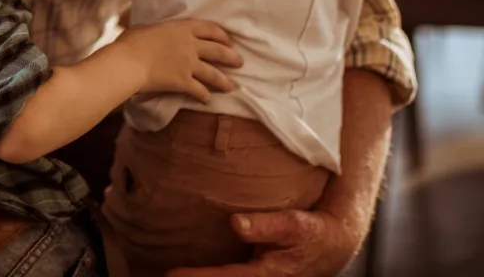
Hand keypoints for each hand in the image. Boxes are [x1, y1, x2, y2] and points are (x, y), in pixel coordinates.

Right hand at [119, 19, 241, 102]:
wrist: (129, 61)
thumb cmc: (132, 42)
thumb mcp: (146, 28)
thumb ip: (157, 32)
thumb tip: (153, 33)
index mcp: (182, 28)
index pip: (209, 29)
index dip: (221, 35)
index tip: (228, 40)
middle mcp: (190, 45)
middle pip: (217, 50)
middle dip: (231, 57)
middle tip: (240, 62)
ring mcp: (189, 64)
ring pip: (213, 73)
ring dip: (224, 81)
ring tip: (232, 87)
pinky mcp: (183, 82)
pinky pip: (199, 90)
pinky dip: (205, 96)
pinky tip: (208, 100)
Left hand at [165, 206, 360, 276]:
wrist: (331, 245)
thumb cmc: (312, 232)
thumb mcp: (294, 226)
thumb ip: (266, 226)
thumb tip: (236, 223)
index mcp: (266, 276)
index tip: (171, 274)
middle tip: (163, 275)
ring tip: (170, 275)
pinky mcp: (253, 275)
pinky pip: (230, 276)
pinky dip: (213, 274)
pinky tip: (195, 271)